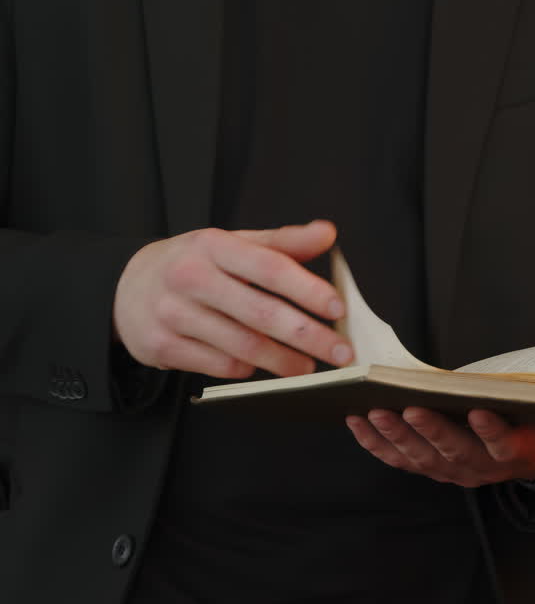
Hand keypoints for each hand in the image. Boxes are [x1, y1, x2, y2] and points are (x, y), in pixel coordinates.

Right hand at [112, 220, 352, 380]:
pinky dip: (247, 369)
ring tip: (309, 367)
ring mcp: (174, 314)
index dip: (306, 288)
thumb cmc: (192, 263)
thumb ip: (282, 242)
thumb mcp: (231, 244)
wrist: (125, 287)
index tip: (337, 308)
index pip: (269, 266)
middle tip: (340, 351)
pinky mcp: (163, 347)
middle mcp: (191, 277)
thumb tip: (327, 233)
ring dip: (283, 361)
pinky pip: (219, 366)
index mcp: (213, 245)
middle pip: (260, 312)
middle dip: (307, 335)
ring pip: (242, 346)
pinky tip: (261, 366)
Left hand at [345, 384, 534, 487]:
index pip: (506, 446)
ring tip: (372, 411)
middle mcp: (483, 468)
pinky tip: (356, 423)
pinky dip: (377, 445)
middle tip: (406, 407)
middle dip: (428, 431)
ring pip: (421, 459)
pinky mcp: (432, 465)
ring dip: (395, 437)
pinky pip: (400, 459)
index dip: (492, 432)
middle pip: (453, 454)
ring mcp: (454, 470)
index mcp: (519, 452)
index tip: (478, 412)